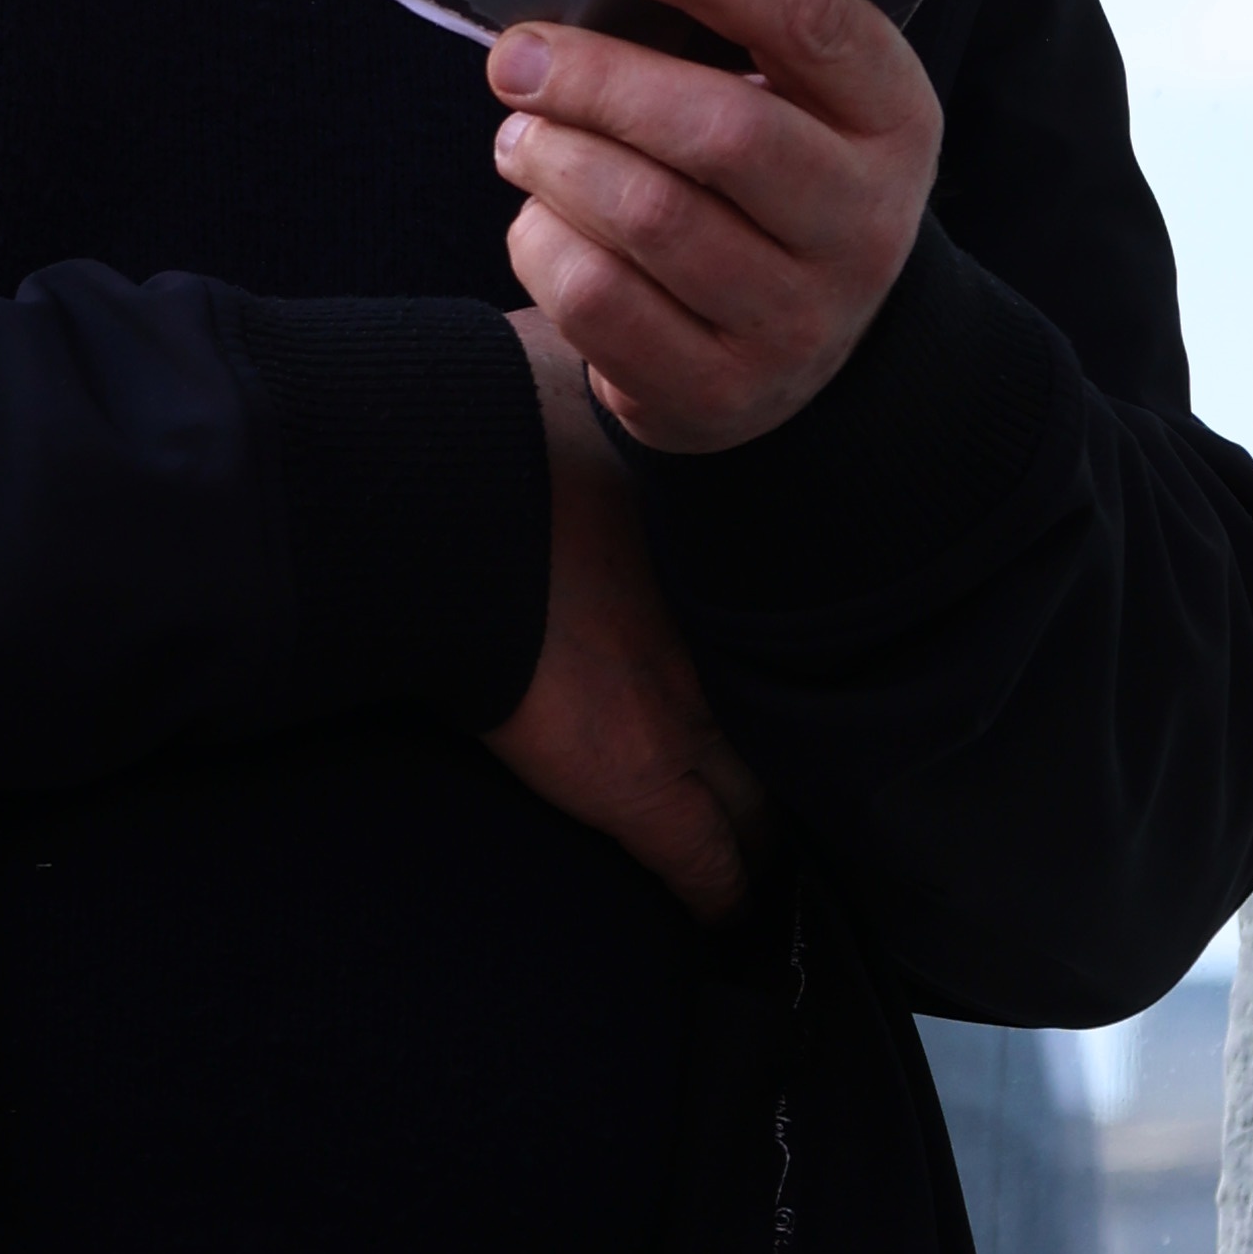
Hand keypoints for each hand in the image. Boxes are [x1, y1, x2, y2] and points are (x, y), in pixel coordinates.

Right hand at [480, 309, 766, 921]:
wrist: (431, 487)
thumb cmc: (490, 409)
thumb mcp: (587, 361)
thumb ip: (622, 374)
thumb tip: (618, 337)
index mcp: (722, 538)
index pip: (798, 612)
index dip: (798, 643)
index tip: (803, 658)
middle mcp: (727, 628)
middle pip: (799, 711)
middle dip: (808, 738)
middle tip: (821, 766)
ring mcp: (689, 712)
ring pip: (767, 802)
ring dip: (771, 826)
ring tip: (785, 856)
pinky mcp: (634, 783)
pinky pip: (708, 868)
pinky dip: (722, 897)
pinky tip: (734, 917)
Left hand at [486, 0, 941, 454]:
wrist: (800, 353)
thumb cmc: (766, 179)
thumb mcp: (789, 97)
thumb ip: (720, 32)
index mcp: (891, 119)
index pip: (813, 21)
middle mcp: (863, 225)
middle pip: (721, 131)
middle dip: (598, 79)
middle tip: (516, 57)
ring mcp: (798, 321)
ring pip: (647, 216)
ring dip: (555, 160)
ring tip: (521, 136)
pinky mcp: (718, 392)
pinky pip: (597, 300)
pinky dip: (542, 243)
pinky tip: (541, 219)